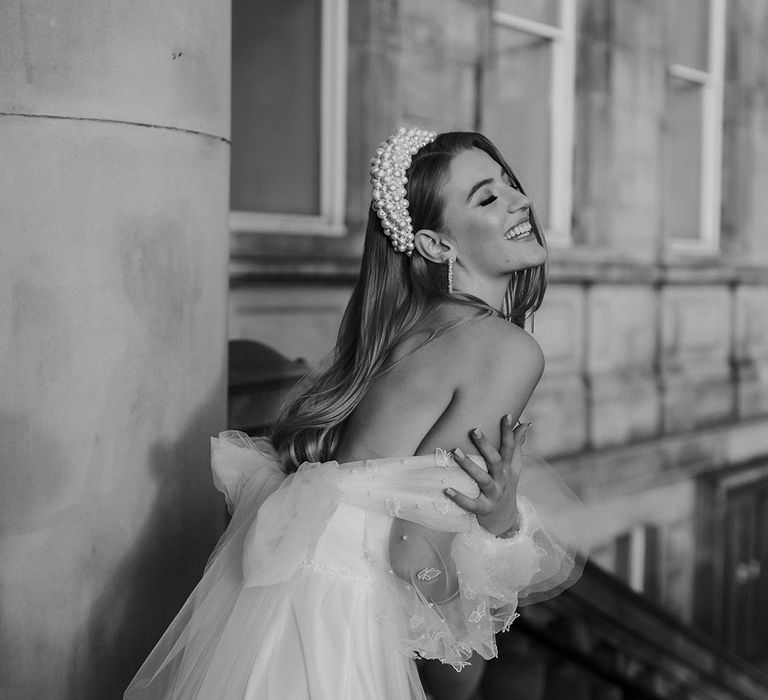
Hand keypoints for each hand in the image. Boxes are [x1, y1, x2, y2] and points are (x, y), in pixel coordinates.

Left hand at [444, 415, 530, 535]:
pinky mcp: (484, 509)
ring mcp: (494, 495)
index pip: (510, 448)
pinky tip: (446, 489)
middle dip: (485, 445)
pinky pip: (471, 504)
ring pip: (482, 479)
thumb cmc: (506, 485)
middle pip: (495, 461)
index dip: (509, 432)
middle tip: (474, 429)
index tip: (506, 415)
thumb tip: (524, 423)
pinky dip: (459, 497)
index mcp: (508, 468)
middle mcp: (502, 480)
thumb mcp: (513, 467)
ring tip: (455, 451)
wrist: (505, 519)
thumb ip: (516, 445)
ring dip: (468, 465)